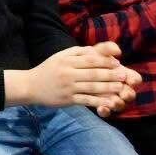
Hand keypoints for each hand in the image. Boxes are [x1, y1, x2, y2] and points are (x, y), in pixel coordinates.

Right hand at [10, 43, 138, 111]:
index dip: (106, 60)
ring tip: (121, 88)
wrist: (30, 85)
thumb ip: (79, 52)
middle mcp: (68, 72)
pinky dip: (99, 102)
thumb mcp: (61, 56)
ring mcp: (68, 87)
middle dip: (111, 74)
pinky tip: (110, 104)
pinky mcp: (68, 99)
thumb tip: (99, 50)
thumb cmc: (49, 69)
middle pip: (94, 73)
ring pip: (92, 87)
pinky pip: (86, 100)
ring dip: (109, 88)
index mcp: (67, 60)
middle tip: (125, 76)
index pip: (90, 59)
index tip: (118, 62)